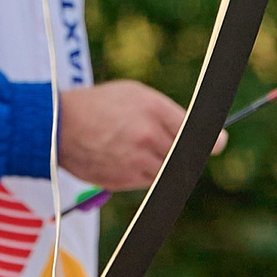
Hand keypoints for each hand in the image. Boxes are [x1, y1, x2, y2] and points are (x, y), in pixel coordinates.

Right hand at [57, 79, 219, 190]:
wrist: (58, 126)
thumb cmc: (99, 105)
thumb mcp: (135, 95)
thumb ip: (166, 113)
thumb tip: (193, 130)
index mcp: (154, 110)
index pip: (196, 132)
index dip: (212, 141)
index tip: (218, 143)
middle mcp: (148, 137)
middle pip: (185, 157)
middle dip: (186, 154)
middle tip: (181, 148)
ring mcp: (137, 162)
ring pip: (167, 173)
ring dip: (163, 165)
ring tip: (142, 148)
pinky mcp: (124, 181)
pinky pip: (147, 182)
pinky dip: (144, 173)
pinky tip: (127, 157)